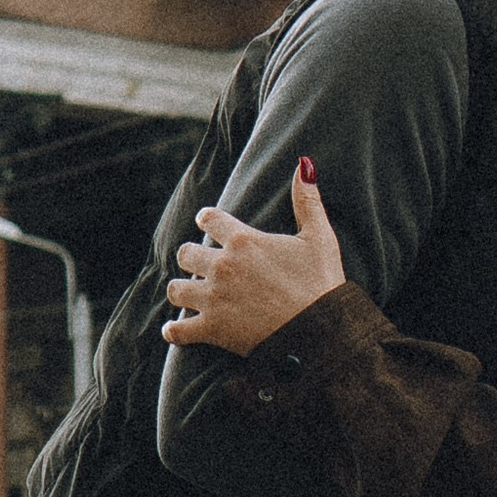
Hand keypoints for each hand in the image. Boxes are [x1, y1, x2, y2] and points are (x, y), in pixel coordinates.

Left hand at [161, 160, 345, 354]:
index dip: (207, 220)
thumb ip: (307, 200)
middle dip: (191, 257)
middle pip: (185, 253)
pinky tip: (174, 330)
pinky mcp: (212, 329)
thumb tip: (304, 164)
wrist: (322, 332)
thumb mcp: (320, 237)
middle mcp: (222, 266)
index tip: (206, 222)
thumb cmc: (322, 284)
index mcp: (243, 241)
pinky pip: (178, 330)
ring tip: (189, 293)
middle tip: (200, 263)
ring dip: (181, 290)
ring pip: (176, 289)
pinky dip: (174, 331)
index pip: (209, 219)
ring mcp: (214, 298)